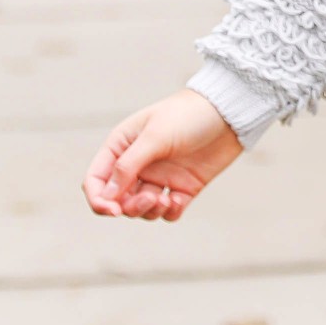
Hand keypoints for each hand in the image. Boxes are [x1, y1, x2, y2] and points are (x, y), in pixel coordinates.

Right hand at [83, 89, 242, 221]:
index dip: (99, 199)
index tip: (112, 210)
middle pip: (119, 199)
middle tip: (150, 199)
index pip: (97, 180)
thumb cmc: (187, 115)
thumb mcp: (154, 137)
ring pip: (142, 208)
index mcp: (122, 146)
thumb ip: (128, 165)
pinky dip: (170, 212)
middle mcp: (138, 164)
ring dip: (149, 211)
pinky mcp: (184, 187)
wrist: (228, 113)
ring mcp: (161, 177)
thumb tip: (107, 196)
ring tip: (166, 200)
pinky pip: (169, 211)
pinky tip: (179, 201)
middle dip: (130, 206)